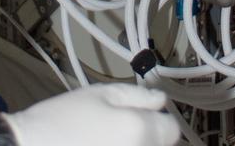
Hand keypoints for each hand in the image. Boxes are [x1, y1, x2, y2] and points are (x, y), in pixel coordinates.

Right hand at [4, 82, 179, 145]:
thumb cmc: (63, 120)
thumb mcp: (98, 94)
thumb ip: (136, 96)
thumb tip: (160, 101)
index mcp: (141, 131)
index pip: (171, 129)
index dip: (158, 120)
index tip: (141, 116)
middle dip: (147, 138)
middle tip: (117, 130)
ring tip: (106, 141)